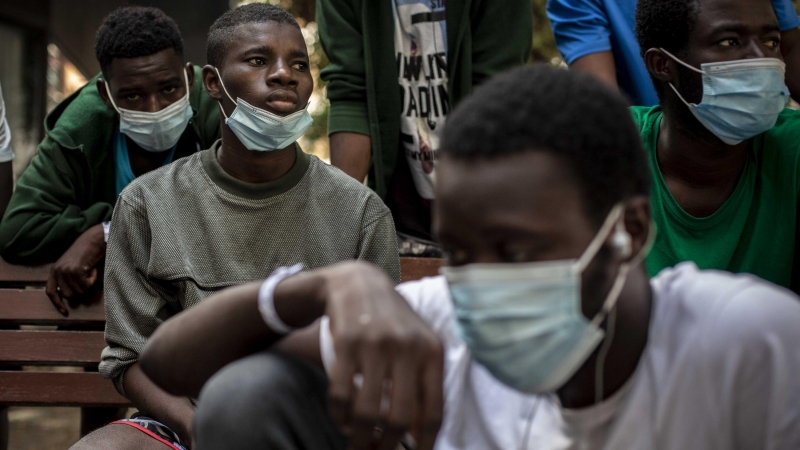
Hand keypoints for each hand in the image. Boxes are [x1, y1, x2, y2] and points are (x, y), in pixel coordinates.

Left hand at [46, 224, 105, 315]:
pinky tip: (92, 269)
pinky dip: (92, 279)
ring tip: (89, 271)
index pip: (50, 291)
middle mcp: (57, 271)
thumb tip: (70, 297)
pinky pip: (86, 285)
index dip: (57, 303)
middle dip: (80, 290)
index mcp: (54, 270)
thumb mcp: (71, 265)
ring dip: (88, 284)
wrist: (94, 239)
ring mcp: (66, 271)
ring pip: (79, 291)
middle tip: (86, 279)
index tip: (65, 312)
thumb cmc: (87, 252)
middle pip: (68, 295)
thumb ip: (67, 278)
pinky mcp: (75, 270)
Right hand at [296, 262, 443, 449]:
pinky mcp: (347, 343)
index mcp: (432, 352)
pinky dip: (339, 416)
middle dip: (387, 447)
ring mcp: (376, 345)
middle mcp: (407, 348)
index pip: (433, 412)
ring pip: (366, 412)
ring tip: (356, 444)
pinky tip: (341, 421)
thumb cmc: (392, 322)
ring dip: (359, 438)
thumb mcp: (419, 342)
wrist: (358, 282)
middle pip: (399, 418)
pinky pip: (341, 394)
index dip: (425, 445)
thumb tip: (420, 434)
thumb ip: (424, 381)